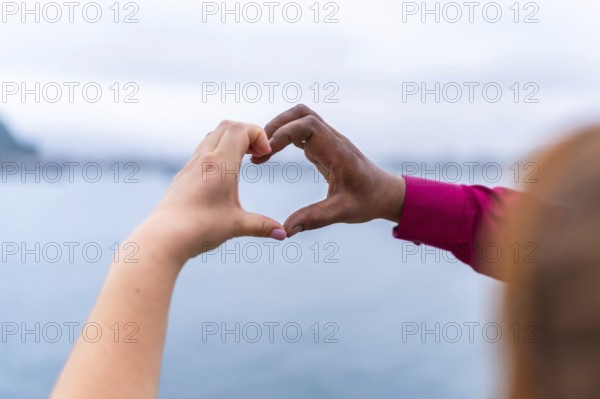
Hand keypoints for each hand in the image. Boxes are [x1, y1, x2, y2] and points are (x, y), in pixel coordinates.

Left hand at [140, 121, 286, 262]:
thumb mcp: (236, 226)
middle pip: (228, 126)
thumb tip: (283, 234)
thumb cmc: (200, 229)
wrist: (164, 237)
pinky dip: (218, 151)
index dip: (259, 135)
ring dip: (231, 140)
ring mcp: (191, 165)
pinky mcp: (184, 175)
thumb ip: (262, 226)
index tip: (265, 156)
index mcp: (220, 164)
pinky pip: (203, 150)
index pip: (241, 129)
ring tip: (243, 161)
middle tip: (258, 154)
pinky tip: (224, 175)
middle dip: (247, 134)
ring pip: (213, 136)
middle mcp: (204, 158)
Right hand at [252, 105, 405, 237]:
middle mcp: (332, 140)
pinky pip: (301, 132)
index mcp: (336, 151)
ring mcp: (328, 141)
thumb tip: (287, 229)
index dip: (284, 133)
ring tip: (261, 151)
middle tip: (258, 148)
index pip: (308, 125)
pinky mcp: (323, 147)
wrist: (385, 193)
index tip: (267, 152)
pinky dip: (284, 137)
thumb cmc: (368, 200)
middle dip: (277, 125)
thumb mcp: (343, 212)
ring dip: (279, 128)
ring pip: (300, 119)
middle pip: (301, 113)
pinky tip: (271, 153)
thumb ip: (315, 218)